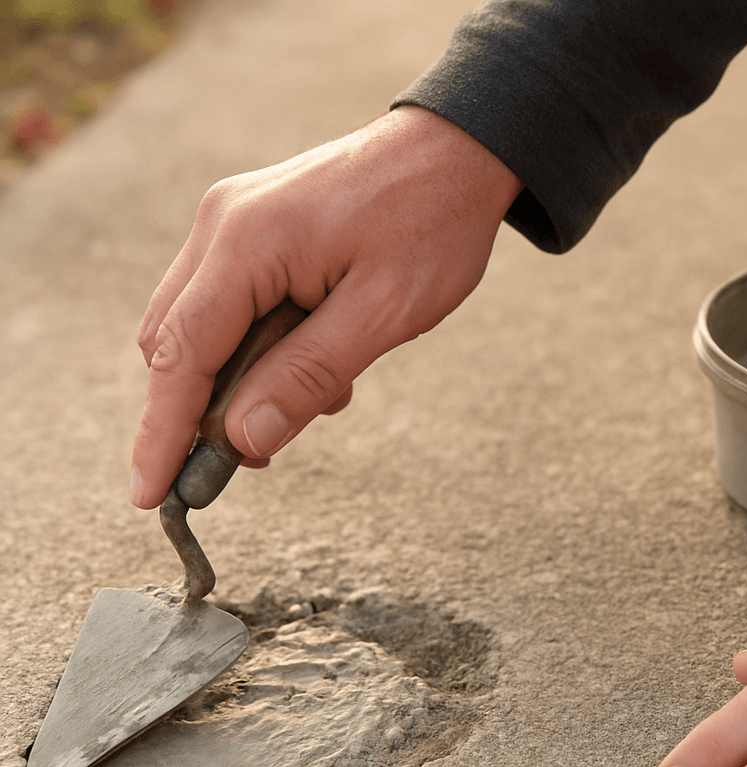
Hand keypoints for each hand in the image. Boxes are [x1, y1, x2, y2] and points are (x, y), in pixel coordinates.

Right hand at [131, 106, 521, 508]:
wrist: (456, 151)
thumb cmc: (430, 224)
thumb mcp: (381, 313)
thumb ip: (306, 376)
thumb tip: (242, 439)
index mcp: (247, 244)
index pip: (181, 357)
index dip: (161, 434)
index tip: (149, 495)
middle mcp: (222, 228)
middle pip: (175, 346)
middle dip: (202, 412)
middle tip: (256, 457)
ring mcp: (233, 224)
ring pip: (200, 330)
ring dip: (241, 381)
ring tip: (324, 393)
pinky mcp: (253, 230)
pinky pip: (230, 307)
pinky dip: (259, 350)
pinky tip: (320, 359)